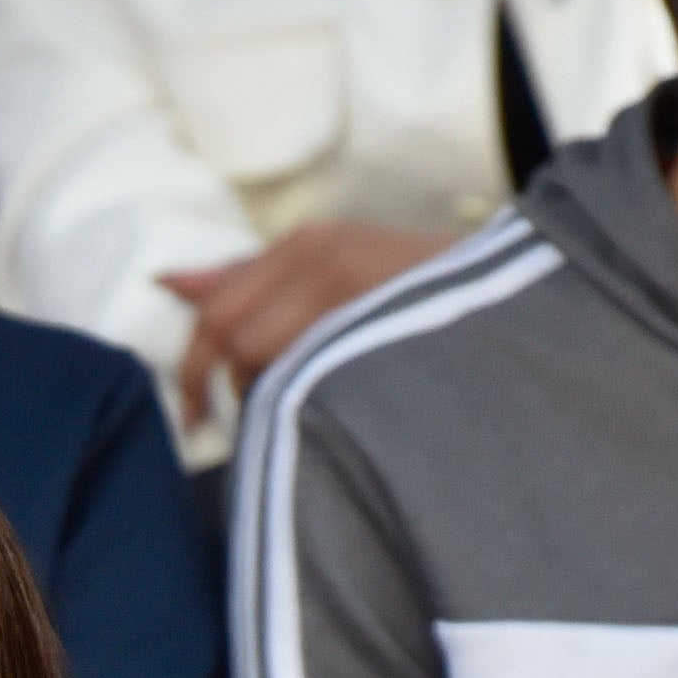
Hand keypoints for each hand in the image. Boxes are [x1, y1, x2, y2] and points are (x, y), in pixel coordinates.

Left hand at [159, 221, 460, 434]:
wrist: (510, 290)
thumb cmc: (414, 289)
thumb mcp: (332, 268)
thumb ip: (251, 279)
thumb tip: (167, 281)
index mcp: (306, 244)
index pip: (217, 309)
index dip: (193, 369)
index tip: (192, 419)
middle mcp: (322, 257)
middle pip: (234, 338)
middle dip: (221, 392)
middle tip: (227, 434)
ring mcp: (351, 289)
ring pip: (268, 361)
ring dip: (269, 402)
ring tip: (297, 419)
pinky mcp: (377, 325)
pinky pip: (311, 378)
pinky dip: (305, 404)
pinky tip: (323, 419)